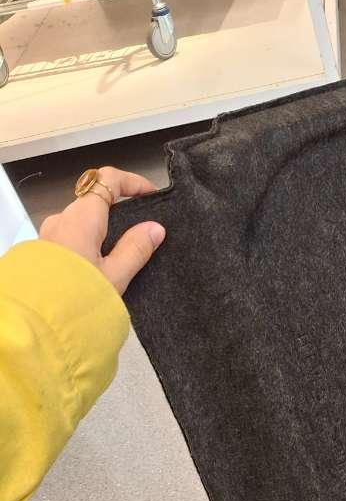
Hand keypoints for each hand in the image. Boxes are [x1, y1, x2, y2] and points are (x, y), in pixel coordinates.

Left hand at [39, 167, 164, 295]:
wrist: (37, 321)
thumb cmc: (76, 297)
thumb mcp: (116, 275)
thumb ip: (136, 249)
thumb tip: (155, 228)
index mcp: (83, 217)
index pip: (108, 179)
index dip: (133, 182)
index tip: (151, 195)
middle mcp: (63, 218)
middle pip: (96, 200)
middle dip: (121, 211)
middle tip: (142, 232)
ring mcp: (50, 233)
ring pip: (83, 220)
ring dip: (104, 230)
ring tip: (123, 257)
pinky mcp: (44, 250)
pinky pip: (71, 236)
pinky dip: (90, 242)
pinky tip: (100, 267)